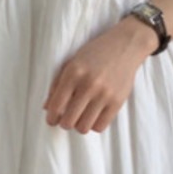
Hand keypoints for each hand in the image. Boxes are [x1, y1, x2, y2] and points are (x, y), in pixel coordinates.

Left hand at [43, 17, 157, 132]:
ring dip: (79, 125)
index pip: (56, 106)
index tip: (52, 119)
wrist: (125, 46)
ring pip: (84, 127)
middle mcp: (88, 85)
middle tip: (67, 118)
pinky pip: (100, 126)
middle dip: (65, 123)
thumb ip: (57, 84)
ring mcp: (104, 94)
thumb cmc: (95, 54)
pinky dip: (94, 124)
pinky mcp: (117, 102)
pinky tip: (94, 115)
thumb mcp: (72, 63)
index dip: (51, 118)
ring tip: (81, 116)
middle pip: (68, 122)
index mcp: (73, 73)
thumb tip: (47, 108)